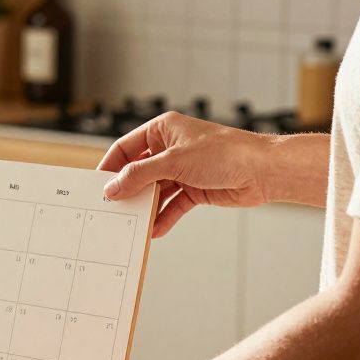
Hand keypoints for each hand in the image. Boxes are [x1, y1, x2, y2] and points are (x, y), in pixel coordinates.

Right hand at [98, 112, 272, 237]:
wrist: (263, 171)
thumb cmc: (225, 153)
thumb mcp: (173, 162)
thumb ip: (139, 175)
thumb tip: (112, 188)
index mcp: (163, 130)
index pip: (126, 148)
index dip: (110, 166)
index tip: (96, 186)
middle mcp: (171, 149)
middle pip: (138, 171)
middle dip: (127, 190)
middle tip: (111, 207)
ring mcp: (182, 170)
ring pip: (155, 191)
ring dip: (145, 207)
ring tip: (131, 223)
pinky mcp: (195, 189)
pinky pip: (172, 205)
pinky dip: (163, 217)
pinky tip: (154, 230)